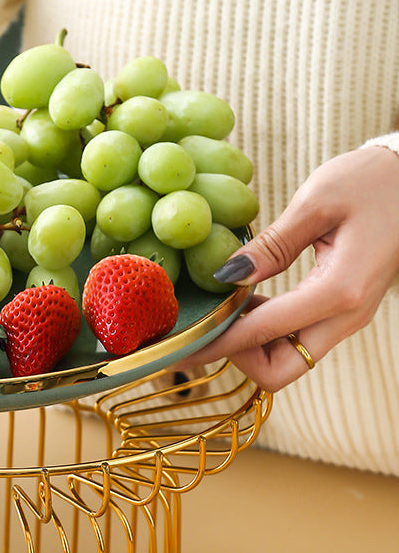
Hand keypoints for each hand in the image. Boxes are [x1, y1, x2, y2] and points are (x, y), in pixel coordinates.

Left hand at [181, 146, 398, 390]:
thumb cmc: (373, 181)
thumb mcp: (316, 202)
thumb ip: (270, 247)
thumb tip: (226, 277)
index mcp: (339, 291)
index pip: (262, 334)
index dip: (215, 343)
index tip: (179, 347)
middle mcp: (345, 317)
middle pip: (280, 371)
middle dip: (238, 356)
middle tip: (211, 322)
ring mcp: (347, 319)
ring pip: (289, 361)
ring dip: (252, 345)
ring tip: (227, 306)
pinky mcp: (343, 312)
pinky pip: (297, 340)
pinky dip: (267, 332)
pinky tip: (249, 301)